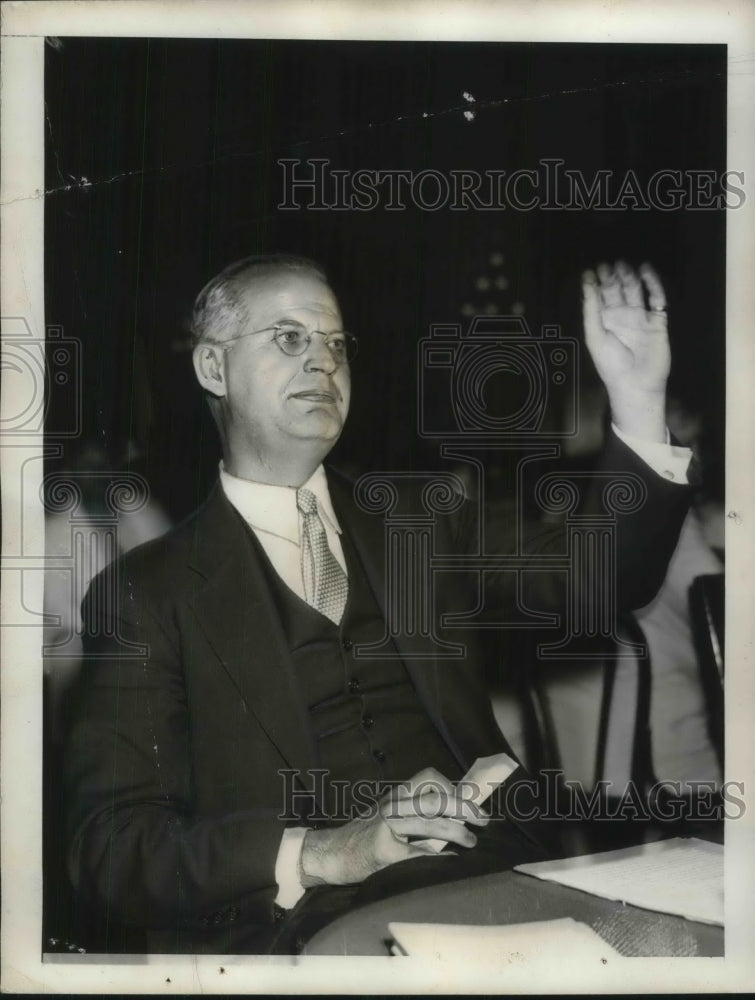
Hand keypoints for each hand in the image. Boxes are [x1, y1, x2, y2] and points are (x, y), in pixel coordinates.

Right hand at [299, 767, 488, 885]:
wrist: (330, 854)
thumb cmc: (364, 838)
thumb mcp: (390, 817)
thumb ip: (416, 815)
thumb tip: (456, 817)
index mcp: (397, 795)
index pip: (429, 777)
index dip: (454, 786)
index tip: (472, 801)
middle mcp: (393, 805)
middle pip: (434, 798)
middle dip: (464, 808)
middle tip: (483, 820)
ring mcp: (387, 826)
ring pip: (429, 822)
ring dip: (457, 832)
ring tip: (472, 841)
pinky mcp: (383, 849)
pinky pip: (417, 852)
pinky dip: (437, 856)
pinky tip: (449, 861)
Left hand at [582, 261, 670, 442]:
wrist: (635, 384)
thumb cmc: (610, 364)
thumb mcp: (594, 336)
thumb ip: (591, 309)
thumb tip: (587, 283)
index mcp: (604, 321)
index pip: (600, 296)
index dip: (595, 283)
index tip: (590, 270)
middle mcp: (622, 316)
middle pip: (617, 290)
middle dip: (612, 276)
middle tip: (606, 263)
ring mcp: (640, 317)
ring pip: (636, 290)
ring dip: (630, 276)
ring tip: (622, 264)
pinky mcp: (658, 321)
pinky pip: (656, 299)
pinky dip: (653, 284)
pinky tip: (645, 271)